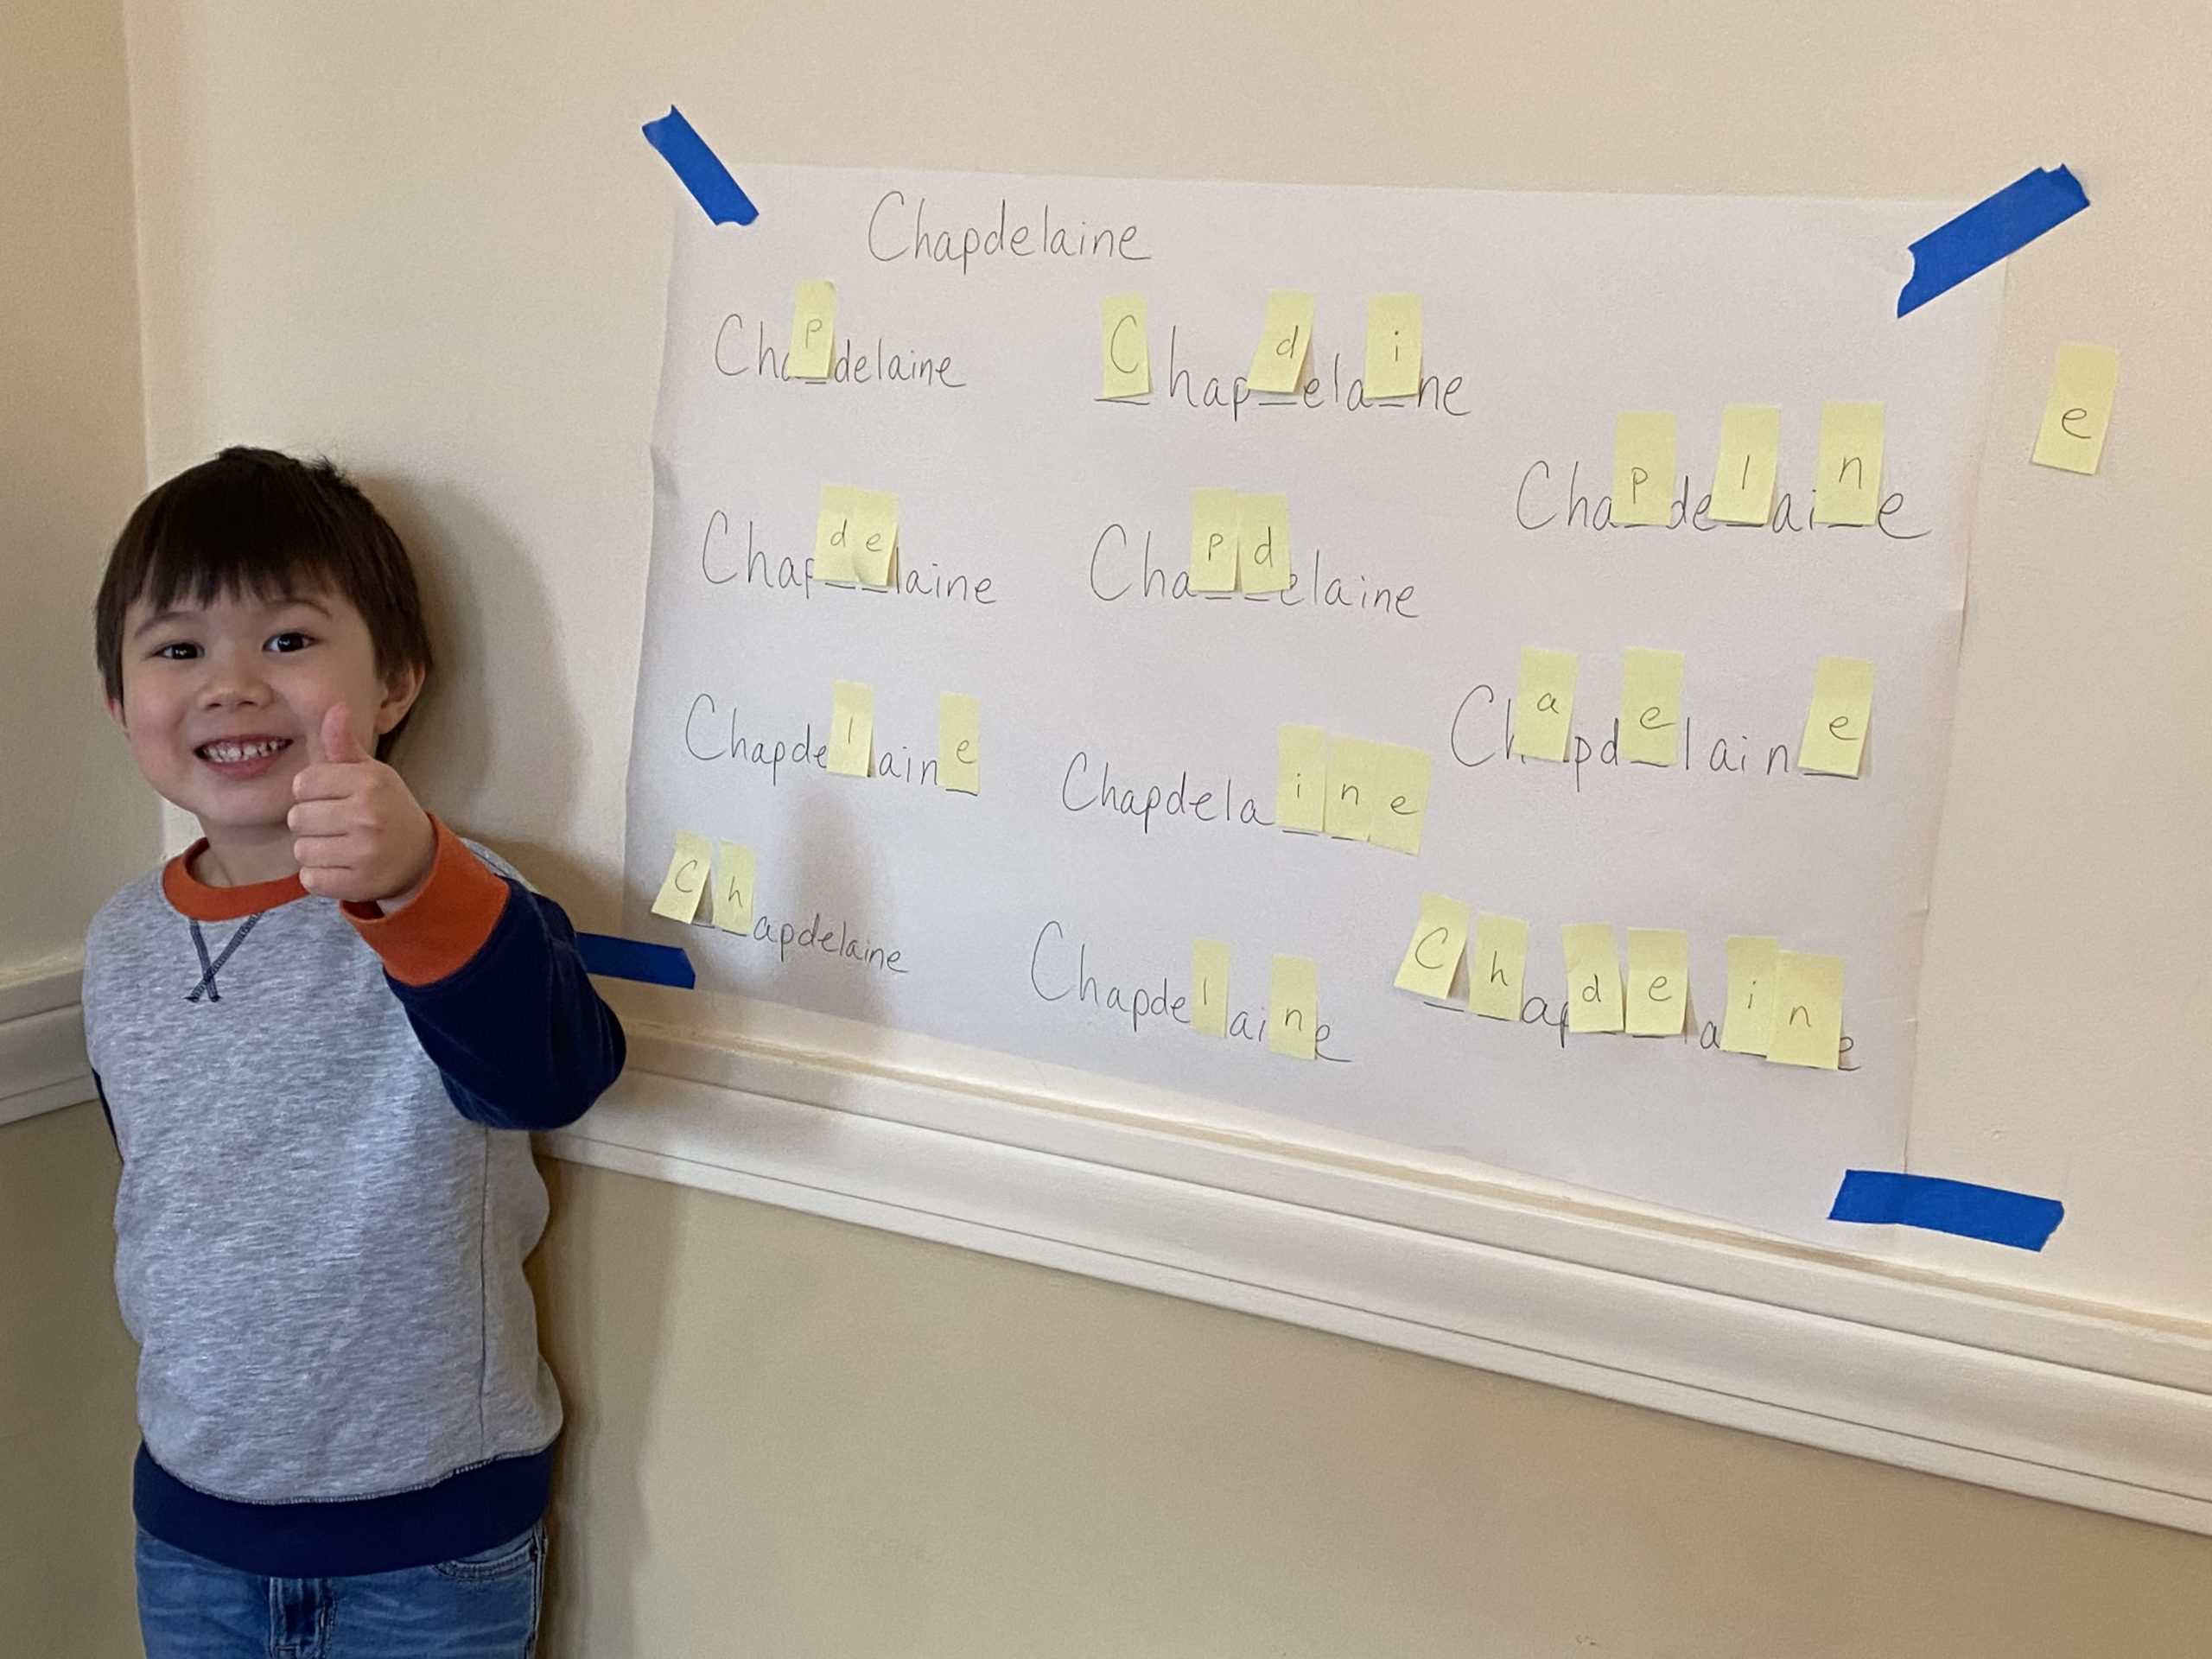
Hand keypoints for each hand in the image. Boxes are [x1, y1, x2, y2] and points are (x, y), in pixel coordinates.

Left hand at [289, 705, 436, 909]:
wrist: (420, 857)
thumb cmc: (386, 808)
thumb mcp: (371, 773)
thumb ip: (344, 745)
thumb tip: (335, 707)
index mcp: (369, 781)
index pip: (302, 784)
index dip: (312, 793)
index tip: (334, 799)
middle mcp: (368, 815)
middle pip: (297, 818)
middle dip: (312, 823)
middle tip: (338, 826)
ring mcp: (365, 851)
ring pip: (301, 850)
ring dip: (315, 851)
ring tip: (340, 847)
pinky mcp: (358, 883)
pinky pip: (311, 879)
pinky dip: (321, 876)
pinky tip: (342, 868)